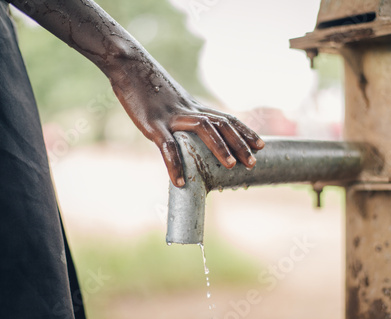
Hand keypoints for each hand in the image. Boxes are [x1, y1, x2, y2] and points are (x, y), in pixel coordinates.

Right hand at [8, 0, 264, 186]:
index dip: (244, 132)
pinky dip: (174, 164)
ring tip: (231, 166)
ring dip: (220, 147)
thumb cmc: (148, 86)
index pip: (226, 119)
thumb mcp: (171, 100)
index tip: (261, 144)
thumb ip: (182, 115)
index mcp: (194, 107)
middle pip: (222, 124)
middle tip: (253, 163)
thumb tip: (189, 132)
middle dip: (240, 143)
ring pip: (204, 129)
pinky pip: (168, 146)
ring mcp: (172, 116)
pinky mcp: (153, 123)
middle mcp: (189, 110)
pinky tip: (179, 181)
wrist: (129, 65)